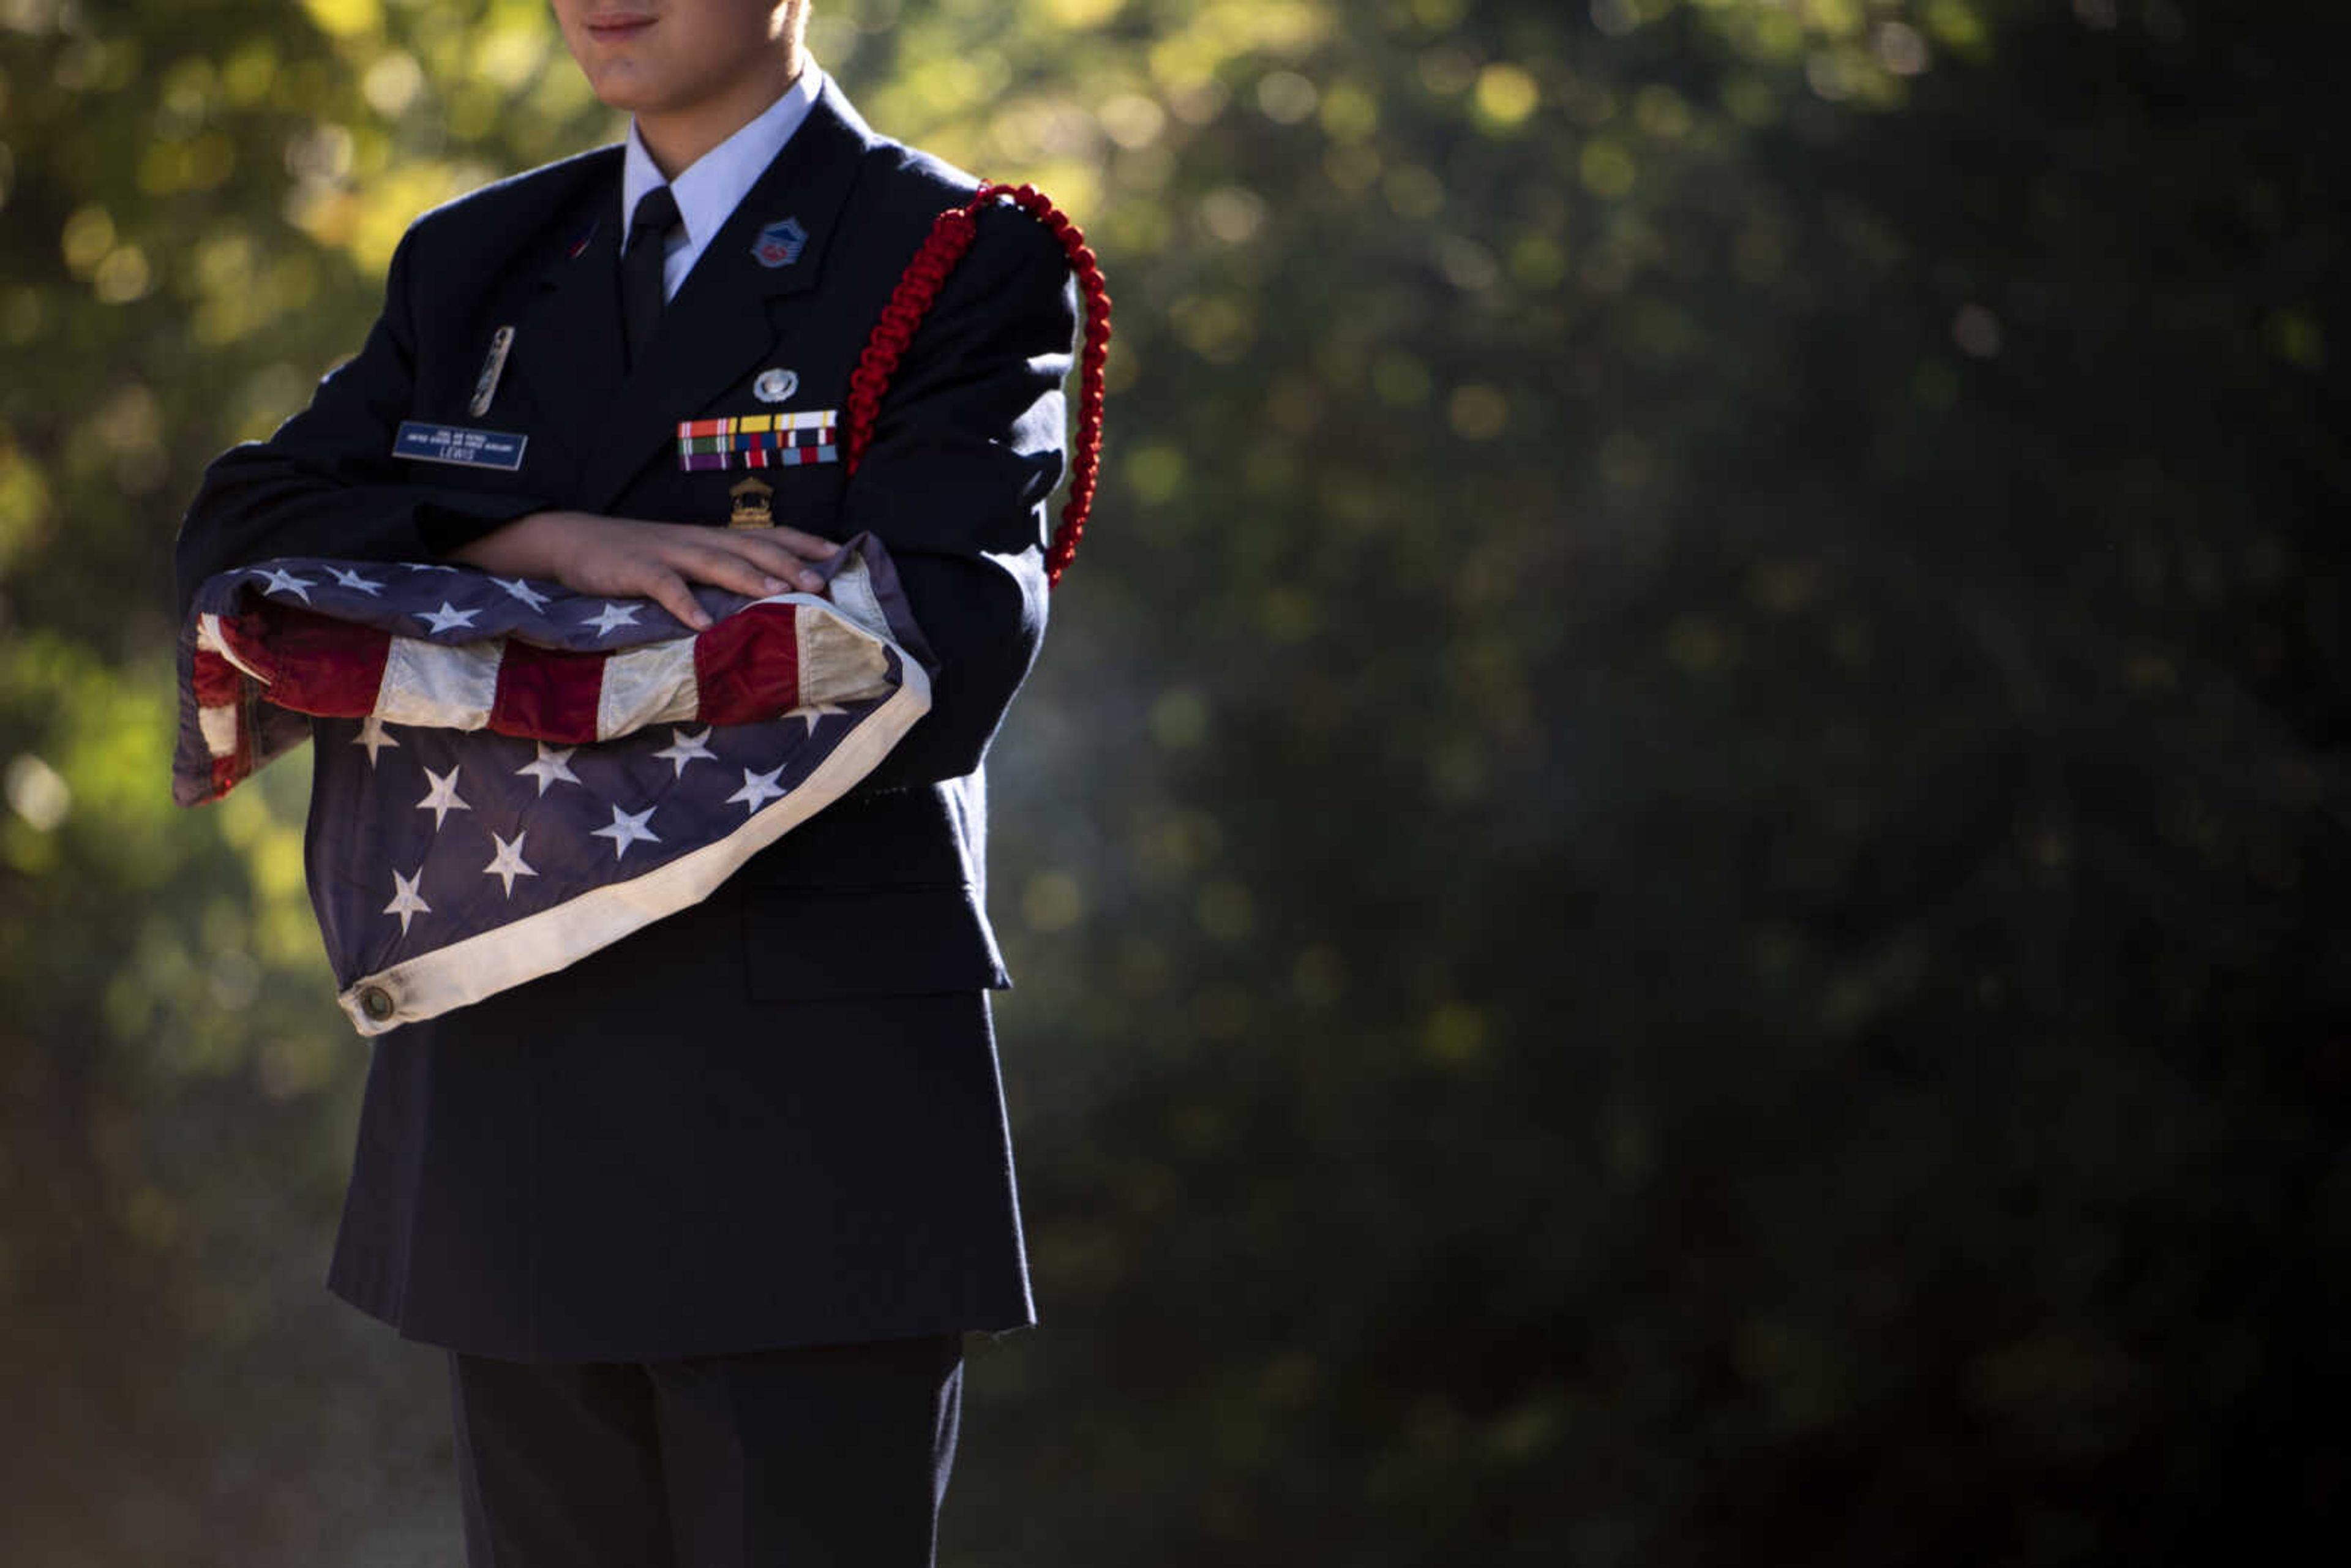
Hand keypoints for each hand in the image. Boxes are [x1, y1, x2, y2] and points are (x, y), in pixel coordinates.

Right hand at [448, 510, 839, 629]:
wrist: (568, 540)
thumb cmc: (631, 557)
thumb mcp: (679, 559)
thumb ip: (714, 572)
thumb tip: (760, 594)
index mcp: (707, 537)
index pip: (764, 534)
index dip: (801, 542)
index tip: (838, 552)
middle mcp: (694, 539)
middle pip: (749, 547)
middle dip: (788, 563)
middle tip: (822, 581)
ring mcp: (665, 552)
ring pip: (715, 562)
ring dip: (751, 578)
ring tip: (781, 594)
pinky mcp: (634, 569)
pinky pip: (663, 586)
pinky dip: (684, 603)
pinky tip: (702, 623)